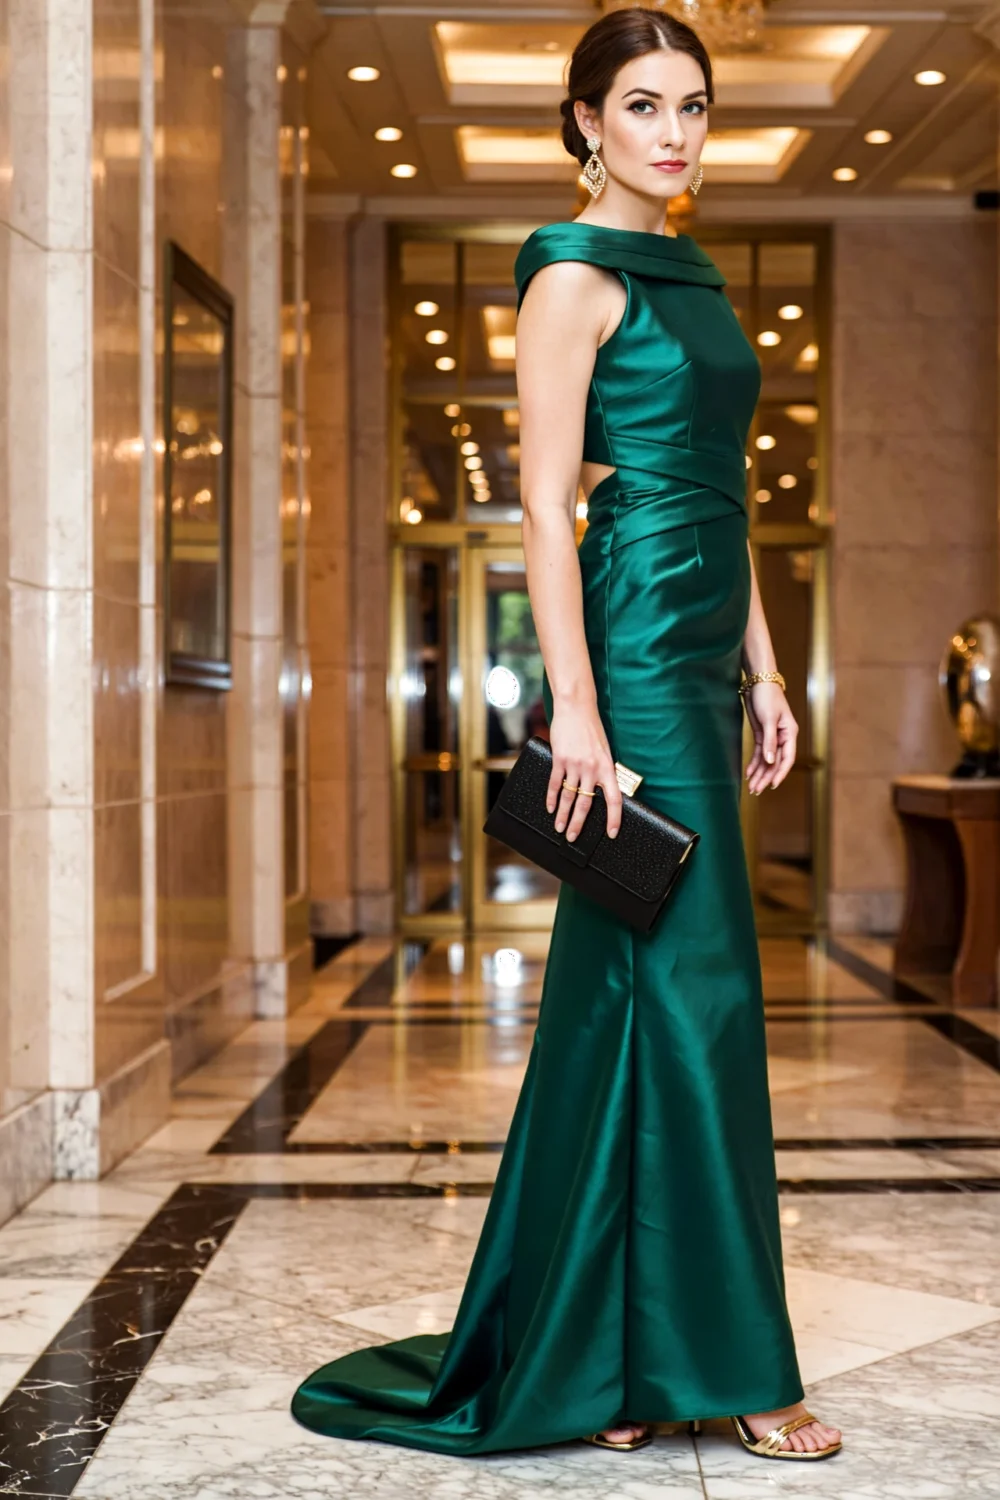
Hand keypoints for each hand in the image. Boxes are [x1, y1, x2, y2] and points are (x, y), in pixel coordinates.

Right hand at [546, 700, 622, 840]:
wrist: (577, 708)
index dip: (614, 818)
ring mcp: (575, 764)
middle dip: (579, 824)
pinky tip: (550, 808)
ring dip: (563, 815)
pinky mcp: (560, 759)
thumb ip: (603, 770)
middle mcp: (592, 768)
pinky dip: (552, 798)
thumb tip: (601, 790)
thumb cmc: (592, 729)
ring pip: (568, 797)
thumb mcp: (604, 750)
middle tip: (573, 838)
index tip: (612, 833)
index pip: (614, 799)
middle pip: (586, 803)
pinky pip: (555, 783)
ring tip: (560, 828)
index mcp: (607, 767)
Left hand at [742, 682, 797, 793]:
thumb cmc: (767, 696)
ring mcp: (772, 737)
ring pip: (766, 760)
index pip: (787, 758)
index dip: (780, 773)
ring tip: (752, 787)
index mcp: (789, 734)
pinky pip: (759, 753)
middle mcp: (783, 738)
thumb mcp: (768, 719)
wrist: (758, 682)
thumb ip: (769, 741)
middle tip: (756, 790)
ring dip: (759, 773)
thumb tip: (770, 761)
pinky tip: (749, 774)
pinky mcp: (762, 734)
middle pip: (775, 762)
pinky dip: (754, 763)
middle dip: (766, 777)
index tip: (772, 785)